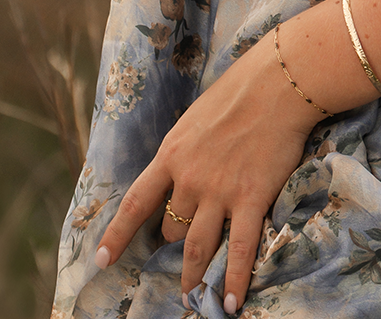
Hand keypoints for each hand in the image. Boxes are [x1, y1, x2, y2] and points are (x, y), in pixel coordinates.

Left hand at [94, 24, 319, 312]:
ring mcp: (219, 192)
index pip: (135, 204)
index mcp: (172, 153)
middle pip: (171, 227)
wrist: (279, 82)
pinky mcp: (251, 199)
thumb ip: (187, 147)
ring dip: (191, 273)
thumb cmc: (241, 89)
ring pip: (196, 246)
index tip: (101, 261)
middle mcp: (189, 179)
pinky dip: (235, 280)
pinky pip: (239, 250)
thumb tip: (183, 164)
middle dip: (174, 240)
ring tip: (190, 293)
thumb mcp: (197, 115)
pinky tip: (231, 302)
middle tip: (180, 250)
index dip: (117, 236)